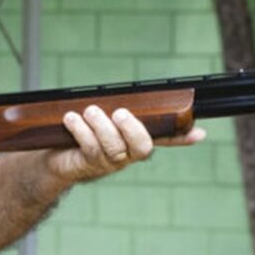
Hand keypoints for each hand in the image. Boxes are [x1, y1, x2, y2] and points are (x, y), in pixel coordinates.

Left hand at [48, 105, 205, 184]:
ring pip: (114, 147)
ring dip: (102, 127)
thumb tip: (126, 90)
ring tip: (90, 111)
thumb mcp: (101, 116)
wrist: (54, 158)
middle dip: (133, 130)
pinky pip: (90, 149)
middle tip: (120, 112)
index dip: (182, 137)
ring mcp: (109, 162)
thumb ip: (117, 105)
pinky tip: (71, 118)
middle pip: (142, 148)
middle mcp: (127, 154)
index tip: (200, 133)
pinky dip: (81, 131)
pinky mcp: (89, 164)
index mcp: (135, 140)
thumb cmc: (82, 131)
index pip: (165, 139)